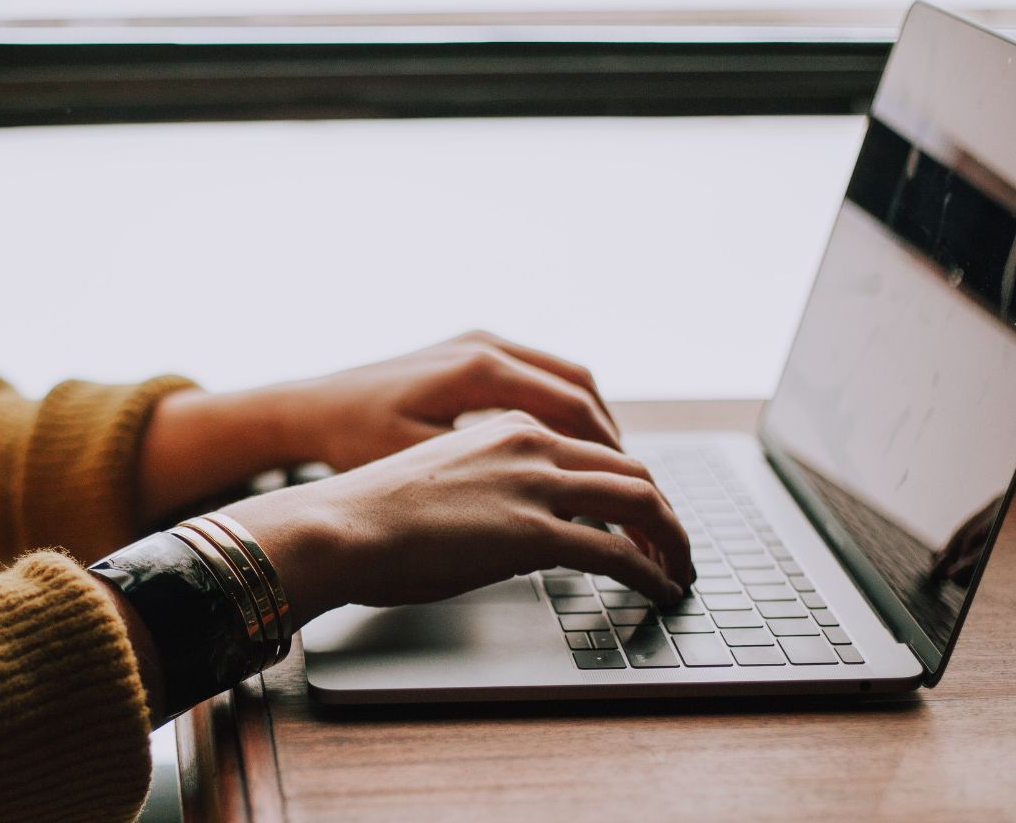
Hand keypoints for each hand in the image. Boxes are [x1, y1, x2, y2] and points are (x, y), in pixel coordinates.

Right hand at [223, 410, 691, 622]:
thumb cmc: (369, 512)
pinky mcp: (533, 533)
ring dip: (671, 540)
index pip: (594, 448)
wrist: (337, 526)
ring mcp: (534, 485)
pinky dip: (651, 572)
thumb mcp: (441, 478)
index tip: (639, 515)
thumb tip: (510, 526)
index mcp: (507, 425)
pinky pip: (618, 553)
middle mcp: (530, 443)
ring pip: (640, 502)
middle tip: (674, 546)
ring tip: (679, 570)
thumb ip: (488, 486)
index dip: (629, 484)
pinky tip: (659, 590)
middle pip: (631, 470)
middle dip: (664, 512)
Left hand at [279, 330, 618, 471]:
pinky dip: (563, 409)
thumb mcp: (421, 464)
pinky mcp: (469, 350)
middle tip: (632, 486)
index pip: (572, 408)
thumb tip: (557, 502)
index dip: (609, 454)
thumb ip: (489, 476)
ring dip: (591, 421)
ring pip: (564, 377)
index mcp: (478, 369)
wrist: (311, 408)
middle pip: (578, 387)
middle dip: (610, 439)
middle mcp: (485, 345)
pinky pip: (538, 374)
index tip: (628, 493)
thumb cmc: (354, 441)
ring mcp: (478, 342)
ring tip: (609, 471)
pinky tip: (567, 448)